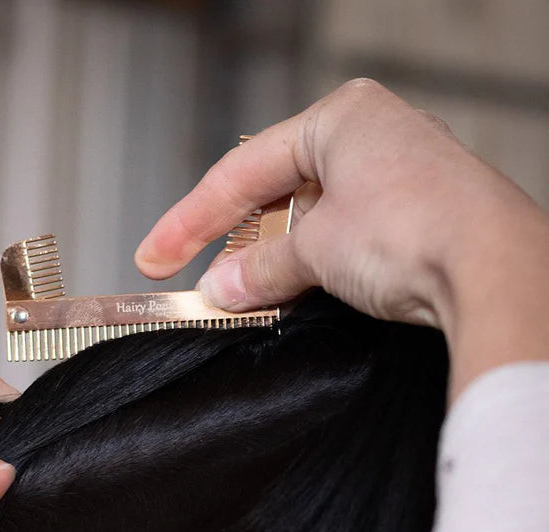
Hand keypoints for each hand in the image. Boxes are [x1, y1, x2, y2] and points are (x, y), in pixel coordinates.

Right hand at [135, 79, 548, 396]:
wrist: (495, 273)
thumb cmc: (416, 231)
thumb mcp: (315, 248)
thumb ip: (260, 268)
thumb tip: (221, 287)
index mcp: (339, 118)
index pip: (240, 172)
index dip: (188, 220)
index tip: (154, 257)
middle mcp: (370, 139)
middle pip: (272, 194)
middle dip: (230, 242)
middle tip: (195, 280)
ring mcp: (394, 180)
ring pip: (306, 221)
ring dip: (269, 262)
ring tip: (238, 295)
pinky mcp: (412, 220)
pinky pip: (338, 242)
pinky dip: (307, 270)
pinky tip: (287, 294)